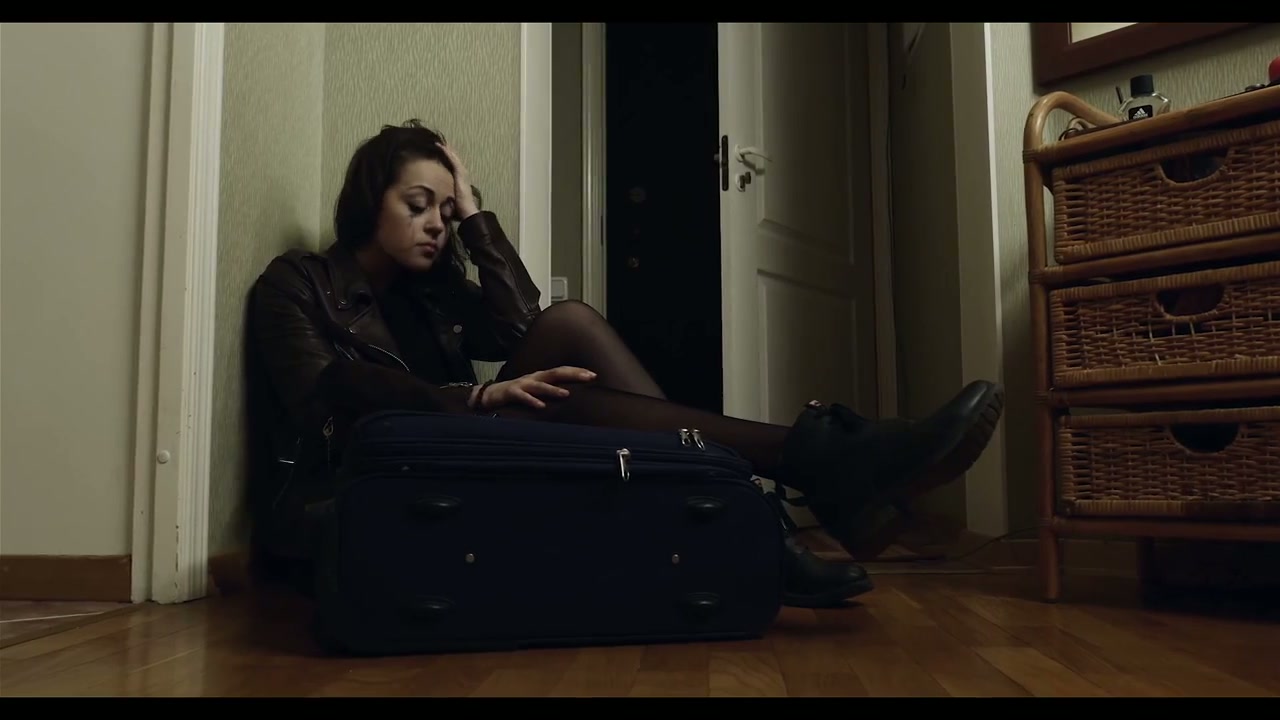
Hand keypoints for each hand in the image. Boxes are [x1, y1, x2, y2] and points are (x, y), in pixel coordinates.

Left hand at [436, 142, 480, 220]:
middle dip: (449, 153)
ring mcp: (462, 174)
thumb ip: (448, 198)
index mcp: (461, 181)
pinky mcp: (460, 174)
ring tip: (441, 143)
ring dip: (448, 150)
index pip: (454, 168)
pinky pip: (453, 160)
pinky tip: (442, 147)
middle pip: (455, 161)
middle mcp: (463, 175)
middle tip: (441, 144)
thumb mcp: (452, 201)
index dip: (449, 160)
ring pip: (454, 158)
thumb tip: (441, 200)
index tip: (442, 153)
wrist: (468, 212)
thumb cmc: (461, 209)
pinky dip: (448, 153)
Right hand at [474, 366, 596, 409]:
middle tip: (589, 377)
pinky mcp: (511, 393)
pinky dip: (532, 401)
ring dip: (553, 390)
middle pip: (555, 373)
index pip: (562, 371)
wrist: (490, 395)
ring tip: (566, 394)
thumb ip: (551, 391)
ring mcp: (522, 384)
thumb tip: (572, 395)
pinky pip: (522, 397)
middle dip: (573, 375)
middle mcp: (534, 378)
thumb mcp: (536, 391)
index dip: (577, 371)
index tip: (594, 375)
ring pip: (540, 385)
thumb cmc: (518, 394)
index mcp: (541, 377)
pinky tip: (541, 406)